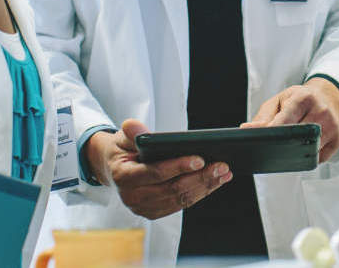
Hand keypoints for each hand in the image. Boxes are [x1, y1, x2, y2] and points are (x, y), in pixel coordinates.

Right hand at [83, 119, 231, 219]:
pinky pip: (181, 205)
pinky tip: (215, 182)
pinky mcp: (155, 212)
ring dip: (205, 186)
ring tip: (224, 173)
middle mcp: (132, 197)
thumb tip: (134, 126)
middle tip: (222, 166)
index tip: (200, 158)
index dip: (179, 166)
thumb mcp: (123, 137)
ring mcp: (144, 208)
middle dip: (200, 177)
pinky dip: (200, 193)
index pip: (155, 173)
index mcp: (123, 177)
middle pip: (173, 190)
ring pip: (180, 200)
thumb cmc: (123, 149)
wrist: (114, 168)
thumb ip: (131, 132)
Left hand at [243, 78, 338, 161]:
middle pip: (298, 136)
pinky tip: (305, 147)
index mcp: (304, 97)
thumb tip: (247, 129)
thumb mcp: (279, 101)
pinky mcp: (338, 139)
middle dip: (283, 144)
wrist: (327, 98)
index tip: (262, 141)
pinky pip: (318, 157)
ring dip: (296, 152)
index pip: (286, 119)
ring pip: (309, 149)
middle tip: (273, 148)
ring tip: (290, 146)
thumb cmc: (300, 100)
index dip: (273, 131)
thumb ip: (263, 116)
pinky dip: (308, 156)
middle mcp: (321, 111)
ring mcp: (332, 126)